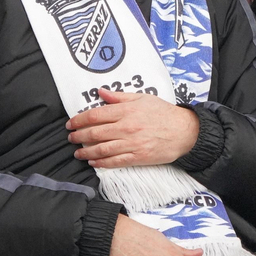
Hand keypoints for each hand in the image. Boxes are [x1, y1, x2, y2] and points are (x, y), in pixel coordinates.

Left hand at [67, 90, 198, 167]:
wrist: (184, 131)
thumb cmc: (164, 113)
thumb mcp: (142, 98)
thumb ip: (120, 97)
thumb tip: (101, 92)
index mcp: (126, 111)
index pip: (95, 115)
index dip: (79, 120)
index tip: (71, 123)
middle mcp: (126, 127)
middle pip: (94, 133)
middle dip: (78, 136)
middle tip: (71, 138)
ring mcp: (132, 144)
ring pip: (102, 149)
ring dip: (86, 152)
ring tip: (78, 152)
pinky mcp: (138, 157)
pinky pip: (115, 162)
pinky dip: (101, 163)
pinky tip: (94, 163)